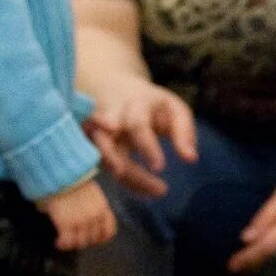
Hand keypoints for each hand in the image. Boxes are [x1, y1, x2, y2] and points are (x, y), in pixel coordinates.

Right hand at [37, 177, 115, 251]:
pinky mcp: (66, 223)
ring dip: (73, 243)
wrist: (57, 172)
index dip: (101, 238)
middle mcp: (95, 216)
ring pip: (81, 242)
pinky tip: (58, 243)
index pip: (109, 231)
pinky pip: (67, 241)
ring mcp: (81, 221)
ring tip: (65, 240)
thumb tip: (84, 214)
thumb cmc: (71, 178)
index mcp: (103, 207)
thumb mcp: (90, 191)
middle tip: (74, 238)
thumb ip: (91, 205)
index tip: (93, 238)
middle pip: (93, 239)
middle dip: (84, 240)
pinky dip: (62, 244)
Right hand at [85, 76, 197, 197]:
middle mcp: (108, 115)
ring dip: (111, 169)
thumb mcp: (173, 109)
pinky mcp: (85, 139)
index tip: (159, 168)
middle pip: (106, 138)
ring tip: (131, 183)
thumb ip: (184, 132)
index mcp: (134, 105)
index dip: (146, 146)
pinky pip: (92, 159)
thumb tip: (190, 159)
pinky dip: (113, 175)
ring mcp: (93, 128)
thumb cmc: (151, 104)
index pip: (137, 124)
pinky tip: (138, 189)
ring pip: (95, 150)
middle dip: (116, 159)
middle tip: (138, 181)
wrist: (114, 86)